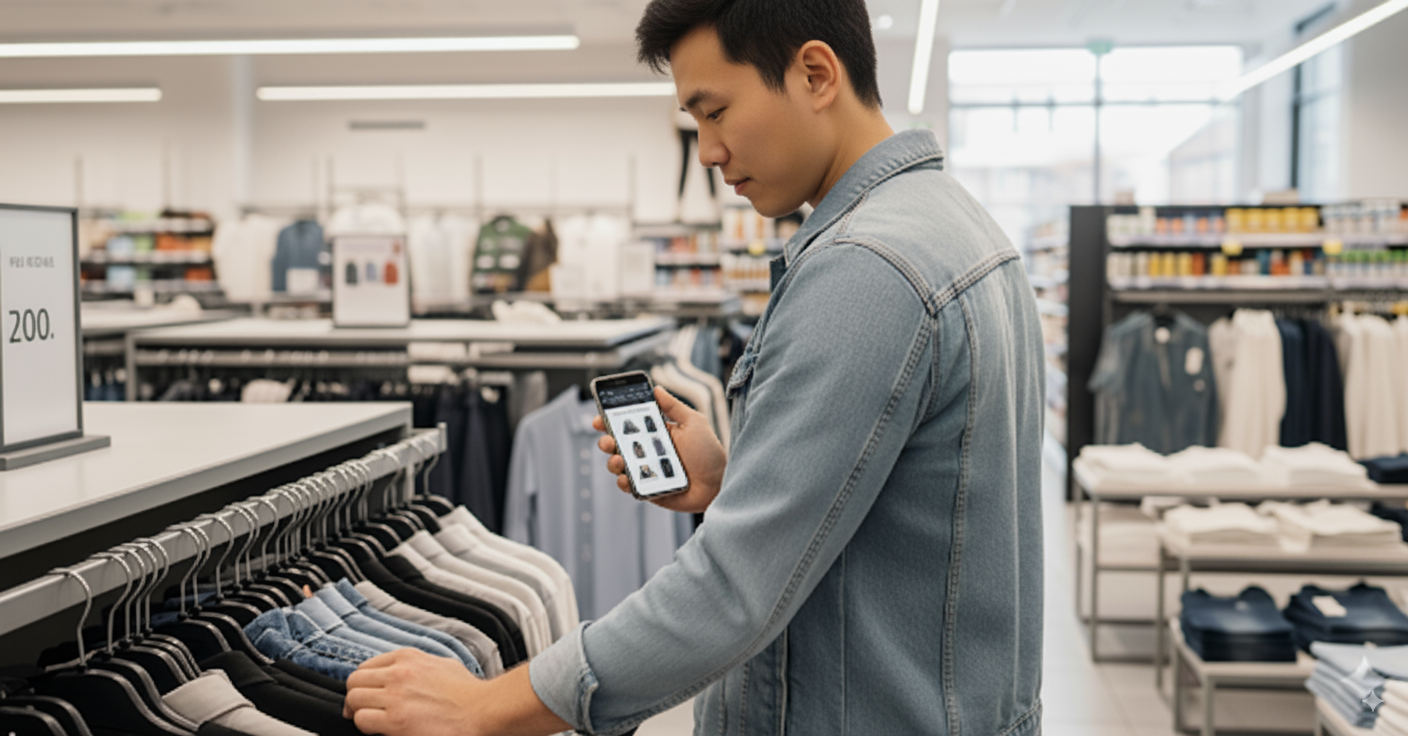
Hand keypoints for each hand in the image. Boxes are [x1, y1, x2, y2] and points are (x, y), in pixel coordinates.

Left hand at [344, 649, 568, 735]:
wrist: (481, 710)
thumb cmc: (467, 692)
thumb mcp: (442, 664)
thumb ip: (418, 666)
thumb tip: (403, 673)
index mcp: (407, 658)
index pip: (366, 666)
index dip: (363, 683)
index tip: (366, 694)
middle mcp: (397, 674)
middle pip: (354, 682)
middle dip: (355, 697)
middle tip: (360, 710)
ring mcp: (395, 697)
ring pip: (354, 700)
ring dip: (359, 712)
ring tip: (371, 721)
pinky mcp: (395, 721)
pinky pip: (362, 720)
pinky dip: (367, 726)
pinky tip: (380, 729)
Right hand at [593, 386, 725, 514]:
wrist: (720, 483)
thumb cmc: (709, 453)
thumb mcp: (694, 422)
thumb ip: (674, 406)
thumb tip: (656, 388)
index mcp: (656, 434)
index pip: (628, 426)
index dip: (610, 421)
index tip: (599, 419)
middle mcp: (648, 452)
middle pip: (617, 446)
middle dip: (606, 441)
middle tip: (608, 440)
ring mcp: (646, 471)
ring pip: (618, 466)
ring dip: (613, 462)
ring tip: (619, 459)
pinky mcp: (648, 490)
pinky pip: (629, 486)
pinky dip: (624, 482)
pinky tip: (626, 478)